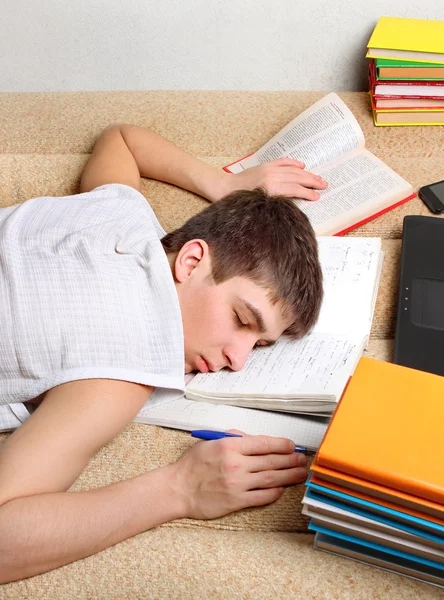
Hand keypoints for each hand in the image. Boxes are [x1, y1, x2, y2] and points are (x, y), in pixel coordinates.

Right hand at [170, 433, 307, 519]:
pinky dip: (275, 492)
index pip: (263, 443)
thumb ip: (233, 438)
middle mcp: (236, 464)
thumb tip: (255, 440)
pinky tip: (283, 488)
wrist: (178, 489)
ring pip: (271, 478)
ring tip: (300, 473)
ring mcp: (237, 484)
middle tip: (302, 459)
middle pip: (271, 461)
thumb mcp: (210, 442)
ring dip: (289, 475)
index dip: (281, 444)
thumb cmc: (192, 465)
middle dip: (290, 459)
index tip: (291, 445)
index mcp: (230, 447)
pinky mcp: (236, 501)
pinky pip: (262, 496)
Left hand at [222, 158, 327, 200]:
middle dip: (312, 182)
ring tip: (318, 177)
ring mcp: (269, 169)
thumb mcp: (260, 206)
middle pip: (297, 179)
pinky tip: (302, 166)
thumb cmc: (240, 202)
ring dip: (307, 174)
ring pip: (293, 170)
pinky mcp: (265, 165)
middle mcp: (272, 177)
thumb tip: (292, 204)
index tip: (317, 196)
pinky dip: (293, 163)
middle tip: (324, 185)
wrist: (225, 189)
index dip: (308, 193)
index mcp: (271, 189)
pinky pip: (283, 162)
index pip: (295, 190)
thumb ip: (276, 203)